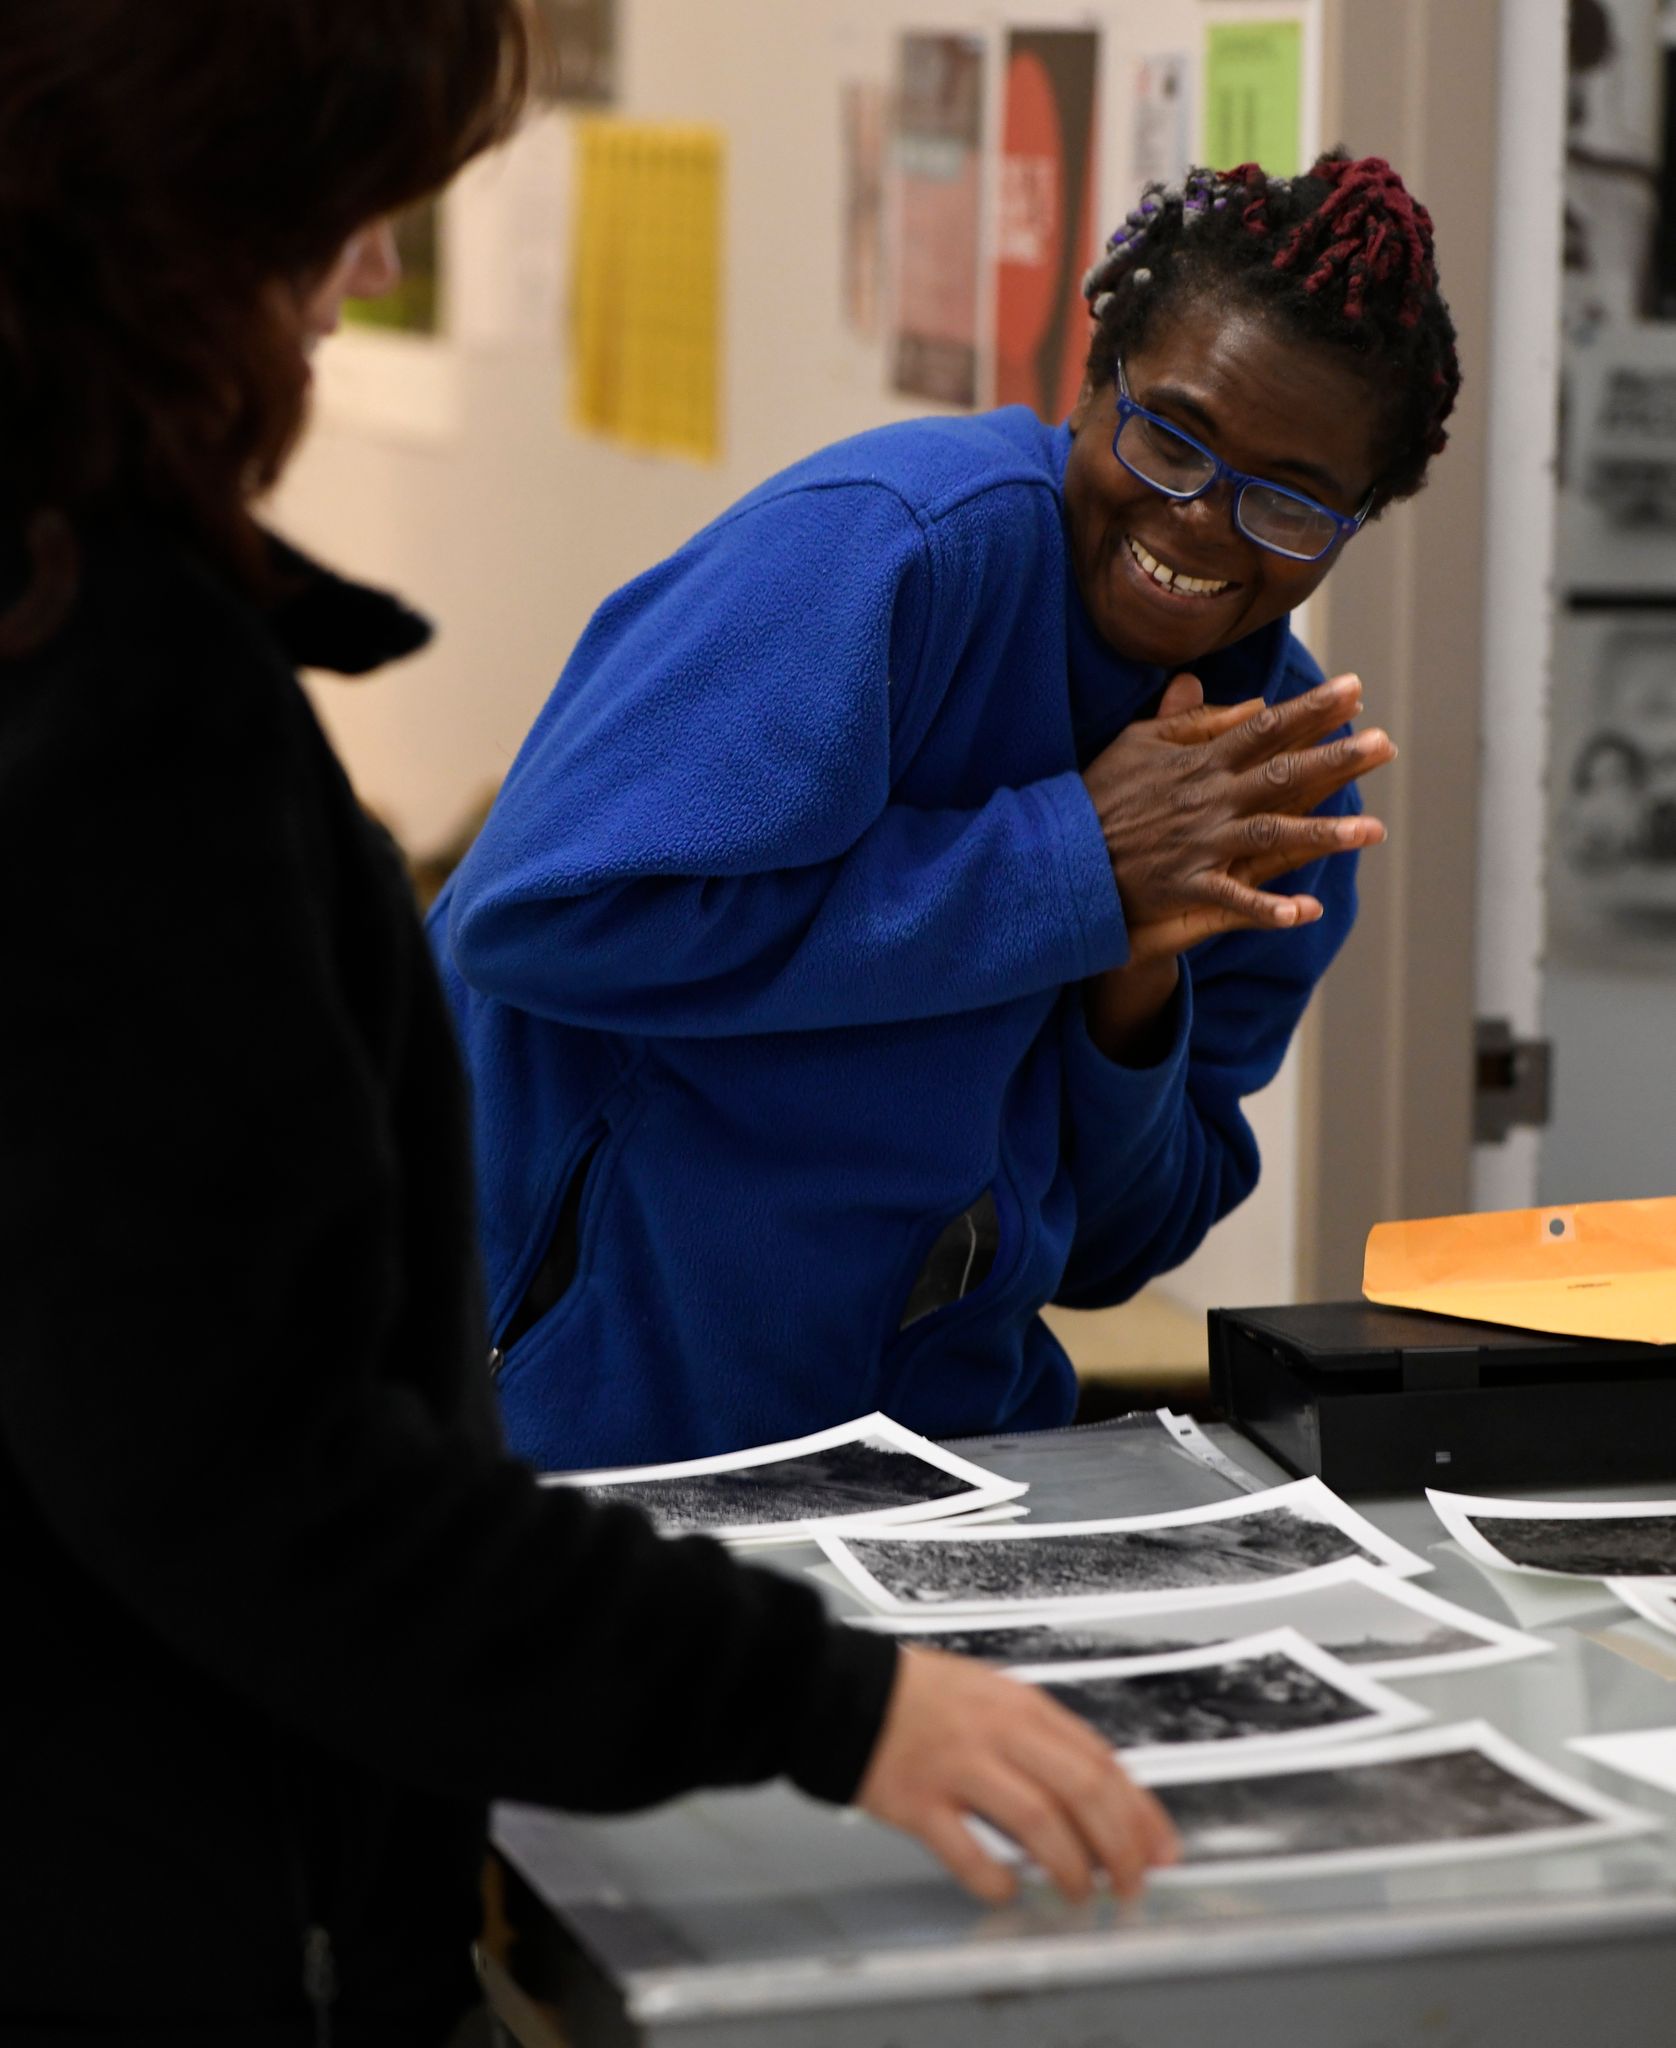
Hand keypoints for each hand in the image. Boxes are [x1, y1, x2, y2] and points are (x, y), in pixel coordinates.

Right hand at [856, 1647, 1178, 1904]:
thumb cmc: (921, 1697)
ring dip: (1070, 1866)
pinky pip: (966, 1851)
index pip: (1099, 1759)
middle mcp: (994, 1732)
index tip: (1158, 1847)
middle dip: (1118, 1845)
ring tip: (1080, 1892)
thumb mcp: (993, 1697)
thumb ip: (1045, 1740)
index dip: (1138, 1810)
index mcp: (1019, 1705)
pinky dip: (995, 1880)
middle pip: (1080, 1789)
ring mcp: (955, 1766)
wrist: (842, 1689)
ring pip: (1036, 1820)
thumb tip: (1104, 1797)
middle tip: (1130, 1882)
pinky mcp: (915, 1801)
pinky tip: (1007, 1890)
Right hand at [1081, 671, 1393, 937]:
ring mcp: (1199, 844)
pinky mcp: (1185, 885)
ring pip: (1271, 834)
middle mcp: (1208, 800)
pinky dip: (1268, 909)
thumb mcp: (1139, 741)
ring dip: (1322, 834)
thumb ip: (1193, 721)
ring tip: (1374, 830)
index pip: (1265, 728)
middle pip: (1281, 774)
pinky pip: (1233, 900)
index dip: (1311, 708)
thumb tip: (1250, 702)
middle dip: (1335, 759)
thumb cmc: (1101, 794)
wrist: (1061, 853)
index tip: (1355, 689)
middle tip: (1386, 744)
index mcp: (1199, 762)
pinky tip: (1307, 911)